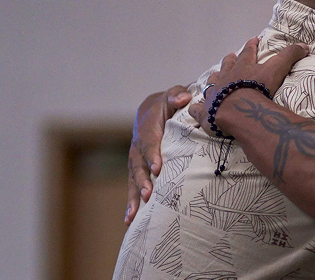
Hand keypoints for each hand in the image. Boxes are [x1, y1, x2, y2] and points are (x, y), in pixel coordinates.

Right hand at [125, 85, 191, 224]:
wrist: (151, 109)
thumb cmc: (169, 102)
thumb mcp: (173, 95)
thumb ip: (177, 95)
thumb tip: (185, 97)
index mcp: (148, 128)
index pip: (150, 142)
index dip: (153, 155)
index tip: (158, 169)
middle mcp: (138, 145)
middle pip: (138, 165)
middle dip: (143, 180)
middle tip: (149, 195)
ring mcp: (135, 159)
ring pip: (133, 178)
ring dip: (134, 196)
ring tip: (134, 215)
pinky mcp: (136, 169)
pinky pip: (132, 185)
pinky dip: (131, 202)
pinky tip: (130, 220)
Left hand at [189, 37, 308, 131]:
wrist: (237, 108)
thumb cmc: (256, 88)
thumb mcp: (277, 69)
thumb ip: (290, 56)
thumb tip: (305, 45)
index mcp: (242, 67)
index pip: (248, 52)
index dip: (251, 46)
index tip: (253, 40)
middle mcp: (226, 77)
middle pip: (227, 64)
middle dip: (230, 60)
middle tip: (231, 55)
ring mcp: (213, 93)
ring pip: (212, 82)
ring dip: (214, 79)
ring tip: (214, 76)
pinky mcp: (205, 111)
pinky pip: (198, 109)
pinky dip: (196, 108)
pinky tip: (194, 108)